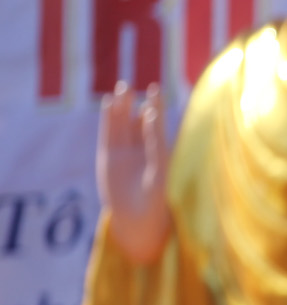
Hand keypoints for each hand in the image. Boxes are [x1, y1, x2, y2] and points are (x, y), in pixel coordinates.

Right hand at [98, 82, 170, 263]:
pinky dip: (108, 120)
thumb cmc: (159, 198)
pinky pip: (109, 134)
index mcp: (160, 151)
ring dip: (121, 107)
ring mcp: (124, 152)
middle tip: (134, 84)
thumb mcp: (160, 167)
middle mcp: (142, 149)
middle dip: (136, 103)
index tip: (156, 89)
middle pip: (138, 120)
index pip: (157, 124)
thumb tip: (152, 114)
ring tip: (121, 88)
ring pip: (122, 124)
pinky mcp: (108, 157)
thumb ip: (156, 142)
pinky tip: (109, 104)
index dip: (156, 107)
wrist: (140, 220)